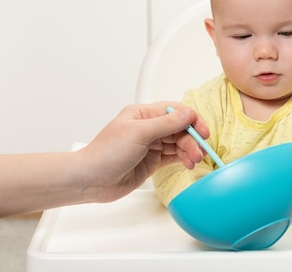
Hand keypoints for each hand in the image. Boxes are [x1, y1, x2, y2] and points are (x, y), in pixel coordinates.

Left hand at [79, 102, 209, 202]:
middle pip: (180, 128)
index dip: (192, 120)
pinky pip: (174, 156)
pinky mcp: (152, 161)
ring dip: (190, 151)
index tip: (202, 132)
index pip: (176, 111)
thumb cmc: (106, 153)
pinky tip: (189, 164)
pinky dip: (184, 159)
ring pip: (179, 143)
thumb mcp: (139, 134)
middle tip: (199, 152)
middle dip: (192, 139)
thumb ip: (166, 123)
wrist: (90, 180)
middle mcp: (148, 127)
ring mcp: (151, 145)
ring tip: (195, 161)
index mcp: (143, 114)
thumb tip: (189, 113)